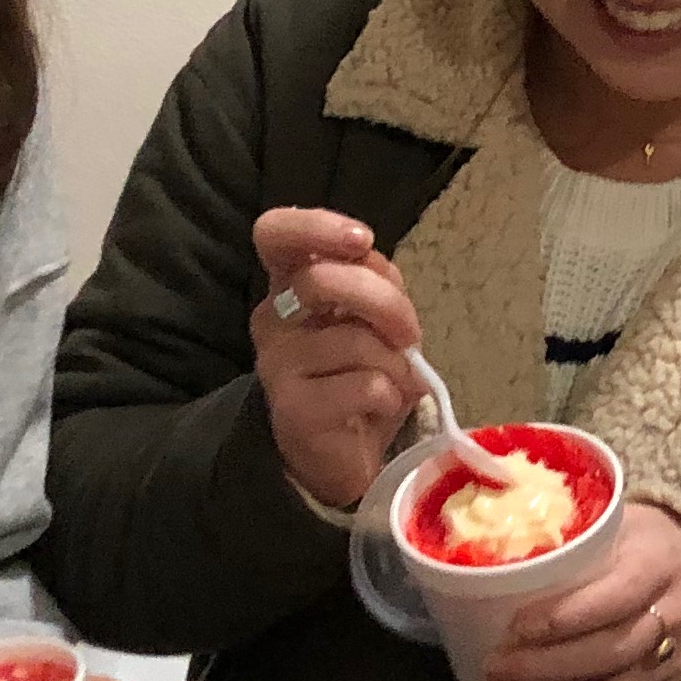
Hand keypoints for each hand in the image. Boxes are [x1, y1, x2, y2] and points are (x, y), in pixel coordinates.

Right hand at [249, 208, 419, 509]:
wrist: (341, 454)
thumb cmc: (359, 372)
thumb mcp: (374, 316)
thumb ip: (372, 278)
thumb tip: (367, 255)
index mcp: (289, 285)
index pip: (275, 233)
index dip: (317, 226)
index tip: (362, 239)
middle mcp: (271, 319)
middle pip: (323, 281)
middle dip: (386, 303)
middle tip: (409, 333)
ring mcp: (276, 366)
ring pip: (354, 340)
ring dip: (395, 363)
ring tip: (393, 382)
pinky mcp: (293, 412)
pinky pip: (365, 386)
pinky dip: (391, 396)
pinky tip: (380, 407)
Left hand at [477, 496, 680, 680]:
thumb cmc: (641, 540)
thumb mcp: (618, 521)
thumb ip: (571, 537)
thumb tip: (499, 554)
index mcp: (658, 562)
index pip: (616, 596)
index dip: (565, 616)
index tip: (516, 626)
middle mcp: (673, 614)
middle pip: (610, 651)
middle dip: (545, 666)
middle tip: (494, 666)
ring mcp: (674, 658)